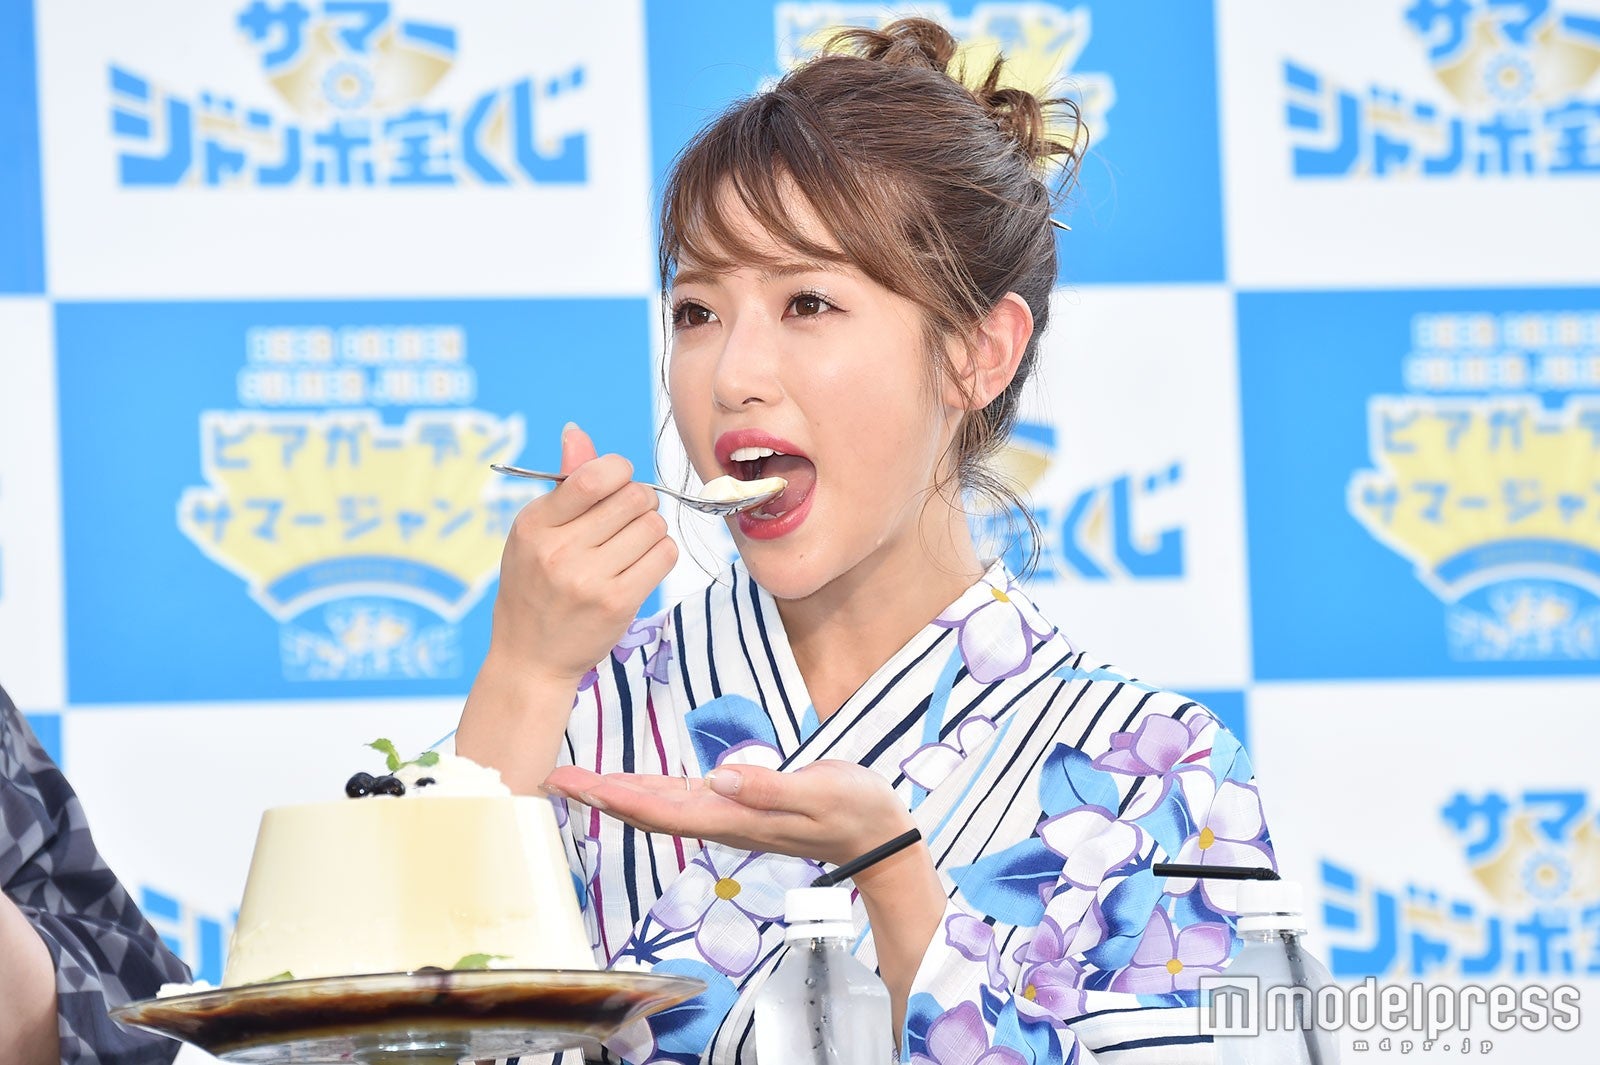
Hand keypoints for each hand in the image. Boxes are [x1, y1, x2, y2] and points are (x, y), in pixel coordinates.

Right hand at [488, 423, 678, 684]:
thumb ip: (564, 484)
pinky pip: (664, 557)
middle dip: (640, 502)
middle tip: (629, 519)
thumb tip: (578, 432)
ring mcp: (588, 579)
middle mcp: (558, 550)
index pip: (593, 476)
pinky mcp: (617, 603)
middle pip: (634, 497)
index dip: (619, 471)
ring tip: (631, 547)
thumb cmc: (535, 588)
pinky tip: (641, 565)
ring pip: (654, 526)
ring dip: (652, 531)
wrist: (530, 659)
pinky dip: (660, 555)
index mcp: (534, 525)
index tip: (618, 484)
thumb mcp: (533, 534)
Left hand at [543, 760, 915, 869]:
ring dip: (616, 793)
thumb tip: (721, 777)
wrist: (880, 836)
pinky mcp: (739, 804)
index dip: (619, 797)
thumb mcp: (822, 792)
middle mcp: (724, 820)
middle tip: (553, 780)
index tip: (580, 785)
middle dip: (600, 796)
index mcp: (737, 818)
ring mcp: (730, 815)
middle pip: (649, 810)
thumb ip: (772, 788)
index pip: (666, 809)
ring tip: (575, 780)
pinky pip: (681, 798)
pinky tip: (628, 783)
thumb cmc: (857, 810)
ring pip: (660, 805)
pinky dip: (647, 789)